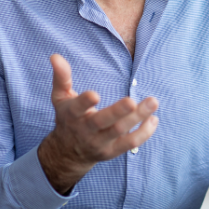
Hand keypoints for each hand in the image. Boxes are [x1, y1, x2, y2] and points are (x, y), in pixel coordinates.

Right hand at [38, 54, 158, 194]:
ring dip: (138, 117)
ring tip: (153, 102)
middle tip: (132, 100)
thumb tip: (55, 56)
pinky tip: (153, 119)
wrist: (68, 152)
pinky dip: (144, 132)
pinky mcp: (112, 151)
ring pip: (120, 131)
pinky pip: (130, 143)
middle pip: (102, 122)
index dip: (85, 102)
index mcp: (72, 115)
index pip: (77, 108)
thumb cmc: (67, 118)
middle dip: (118, 111)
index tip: (95, 94)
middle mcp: (86, 130)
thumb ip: (61, 77)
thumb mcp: (60, 98)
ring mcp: (100, 142)